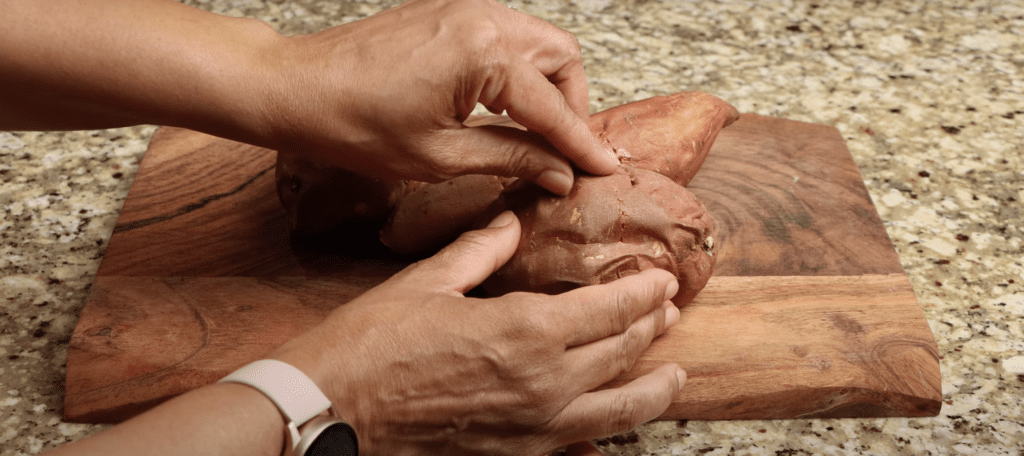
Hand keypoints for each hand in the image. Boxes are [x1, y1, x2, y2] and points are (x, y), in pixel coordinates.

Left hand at [265, 0, 618, 194]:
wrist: (296, 89)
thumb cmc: (354, 123)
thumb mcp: (441, 156)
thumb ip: (511, 159)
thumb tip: (559, 173)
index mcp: (484, 51)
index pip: (553, 106)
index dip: (580, 144)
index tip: (602, 170)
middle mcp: (482, 16)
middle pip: (561, 57)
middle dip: (569, 105)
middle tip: (560, 152)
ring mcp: (464, 7)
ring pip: (536, 42)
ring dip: (545, 86)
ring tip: (532, 134)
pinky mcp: (447, 11)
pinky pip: (504, 36)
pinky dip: (516, 70)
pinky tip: (500, 107)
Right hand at [270, 211, 685, 454]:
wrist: (333, 412)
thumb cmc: (372, 344)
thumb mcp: (427, 282)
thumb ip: (480, 250)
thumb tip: (511, 222)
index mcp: (524, 331)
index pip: (608, 309)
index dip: (643, 292)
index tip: (663, 280)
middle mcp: (543, 384)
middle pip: (620, 354)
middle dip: (651, 329)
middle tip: (669, 312)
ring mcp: (533, 427)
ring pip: (617, 410)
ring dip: (651, 390)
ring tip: (673, 376)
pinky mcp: (514, 454)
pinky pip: (576, 449)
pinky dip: (603, 440)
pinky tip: (613, 436)